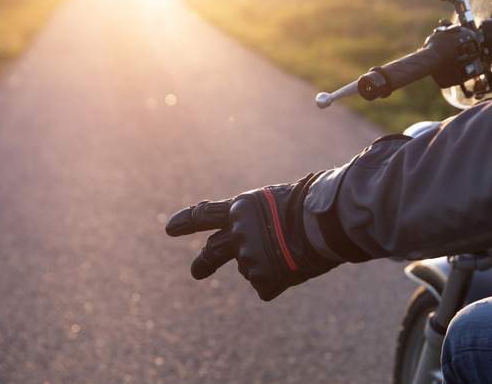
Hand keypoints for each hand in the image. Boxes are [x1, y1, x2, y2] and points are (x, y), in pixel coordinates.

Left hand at [165, 174, 338, 300]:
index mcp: (242, 208)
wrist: (322, 221)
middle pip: (212, 251)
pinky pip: (267, 286)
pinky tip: (295, 266)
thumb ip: (259, 222)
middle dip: (203, 264)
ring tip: (293, 253)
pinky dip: (281, 280)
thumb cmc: (309, 207)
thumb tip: (255, 245)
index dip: (187, 221)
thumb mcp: (277, 204)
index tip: (169, 228)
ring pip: (253, 269)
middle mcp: (236, 232)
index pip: (207, 214)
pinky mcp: (259, 278)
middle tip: (196, 272)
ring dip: (269, 266)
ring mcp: (246, 256)